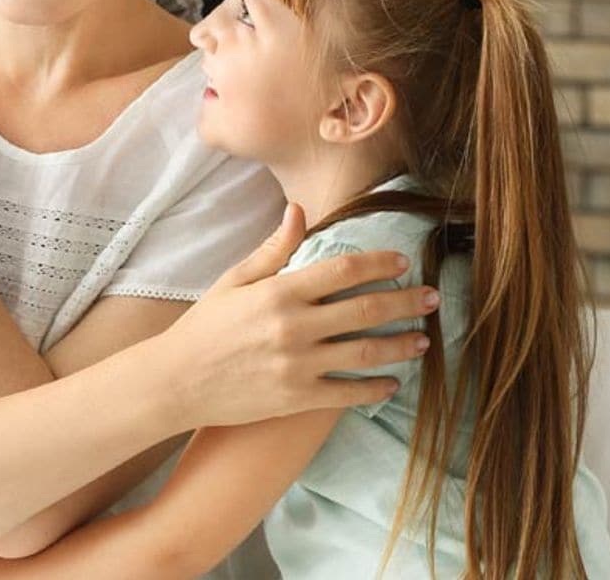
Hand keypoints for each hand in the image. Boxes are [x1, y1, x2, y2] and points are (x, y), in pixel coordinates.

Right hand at [150, 202, 441, 426]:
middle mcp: (293, 327)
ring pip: (364, 352)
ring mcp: (297, 366)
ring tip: (424, 340)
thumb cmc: (206, 326)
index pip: (343, 270)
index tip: (404, 262)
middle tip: (434, 297)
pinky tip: (393, 382)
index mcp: (279, 292)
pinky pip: (346, 393)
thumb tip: (299, 210)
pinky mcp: (296, 399)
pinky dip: (374, 387)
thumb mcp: (235, 280)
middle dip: (406, 302)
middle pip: (365, 310)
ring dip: (400, 345)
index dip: (379, 264)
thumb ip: (274, 249)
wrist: (176, 382)